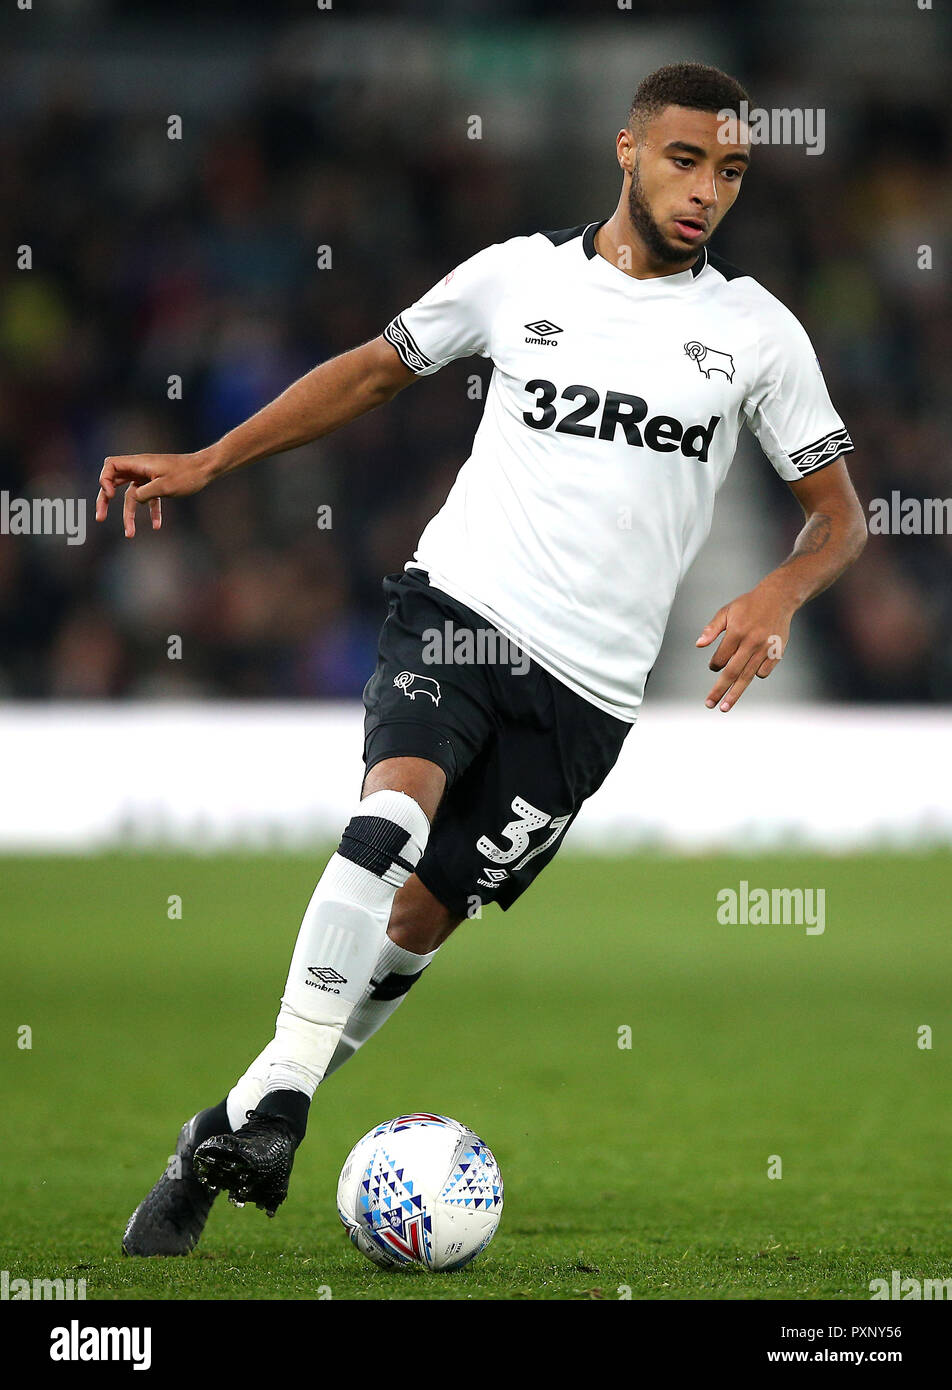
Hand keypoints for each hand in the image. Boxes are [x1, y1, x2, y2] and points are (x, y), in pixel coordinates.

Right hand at [95, 450, 215, 537]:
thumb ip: (145, 493)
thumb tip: (134, 499)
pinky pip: (148, 498)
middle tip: (100, 517)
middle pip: (114, 482)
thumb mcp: (165, 486)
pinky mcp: (158, 484)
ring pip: (131, 495)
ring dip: (129, 514)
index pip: (110, 466)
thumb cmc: (187, 475)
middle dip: (106, 500)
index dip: (104, 480)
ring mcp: (148, 476)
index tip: (111, 494)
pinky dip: (151, 511)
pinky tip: (157, 526)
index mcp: (139, 463)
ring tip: (130, 534)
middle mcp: (140, 468)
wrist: (206, 469)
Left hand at [696, 585, 794, 711]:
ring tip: (725, 707)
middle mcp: (752, 642)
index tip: (713, 667)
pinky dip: (755, 675)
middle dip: (720, 690)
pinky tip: (750, 673)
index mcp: (737, 632)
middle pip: (733, 673)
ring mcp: (765, 649)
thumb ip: (712, 629)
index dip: (714, 665)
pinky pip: (763, 672)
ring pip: (748, 676)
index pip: (721, 658)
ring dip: (735, 693)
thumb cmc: (749, 605)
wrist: (779, 598)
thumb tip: (698, 645)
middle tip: (710, 704)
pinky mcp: (777, 653)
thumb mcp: (726, 611)